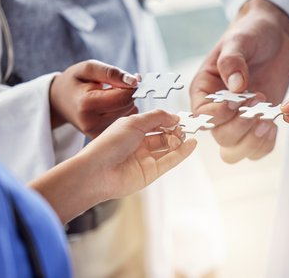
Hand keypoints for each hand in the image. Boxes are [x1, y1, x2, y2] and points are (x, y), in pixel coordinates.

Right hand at [49, 60, 139, 137]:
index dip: (132, 86)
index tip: (132, 78)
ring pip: (129, 115)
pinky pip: (125, 122)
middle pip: (128, 106)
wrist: (58, 101)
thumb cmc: (74, 82)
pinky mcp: (101, 137)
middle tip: (117, 86)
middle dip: (128, 93)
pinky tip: (110, 107)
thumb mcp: (88, 69)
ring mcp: (96, 133)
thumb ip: (111, 73)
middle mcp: (92, 123)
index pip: (123, 97)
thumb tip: (134, 81)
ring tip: (110, 97)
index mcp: (87, 104)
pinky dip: (123, 112)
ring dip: (126, 103)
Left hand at [80, 109, 196, 199]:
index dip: (168, 120)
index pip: (156, 122)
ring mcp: (146, 159)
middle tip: (184, 128)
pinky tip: (191, 144)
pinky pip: (170, 161)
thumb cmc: (109, 144)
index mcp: (132, 130)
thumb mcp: (134, 122)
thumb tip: (174, 117)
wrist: (97, 172)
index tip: (180, 118)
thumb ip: (157, 117)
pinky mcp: (151, 173)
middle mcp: (139, 144)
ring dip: (179, 141)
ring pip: (168, 148)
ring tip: (187, 135)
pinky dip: (182, 153)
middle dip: (175, 131)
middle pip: (164, 136)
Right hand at [190, 0, 288, 162]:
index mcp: (204, 91)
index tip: (238, 101)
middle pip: (220, 138)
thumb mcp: (240, 40)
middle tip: (259, 102)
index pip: (202, 116)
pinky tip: (274, 125)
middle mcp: (218, 110)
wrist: (275, 36)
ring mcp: (238, 120)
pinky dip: (265, 144)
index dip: (218, 115)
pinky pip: (257, 150)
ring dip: (252, 142)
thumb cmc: (252, 33)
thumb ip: (233, 60)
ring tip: (267, 120)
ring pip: (236, 151)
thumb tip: (236, 85)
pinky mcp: (258, 124)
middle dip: (241, 127)